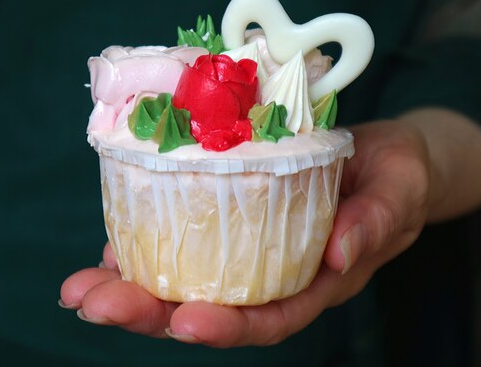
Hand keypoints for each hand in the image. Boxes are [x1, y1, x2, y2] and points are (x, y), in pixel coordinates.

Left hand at [60, 119, 430, 346]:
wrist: (378, 153)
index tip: (183, 322)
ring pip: (185, 277)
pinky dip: (143, 243)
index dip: (227, 326)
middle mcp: (273, 273)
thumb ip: (377, 220)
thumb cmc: (396, 174)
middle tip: (93, 305)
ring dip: (129, 284)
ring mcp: (246, 249)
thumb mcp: (400, 190)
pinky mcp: (228, 216)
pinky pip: (182, 237)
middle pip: (209, 306)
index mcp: (316, 281)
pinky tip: (108, 245)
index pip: (270, 317)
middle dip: (149, 313)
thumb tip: (341, 256)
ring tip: (80, 285)